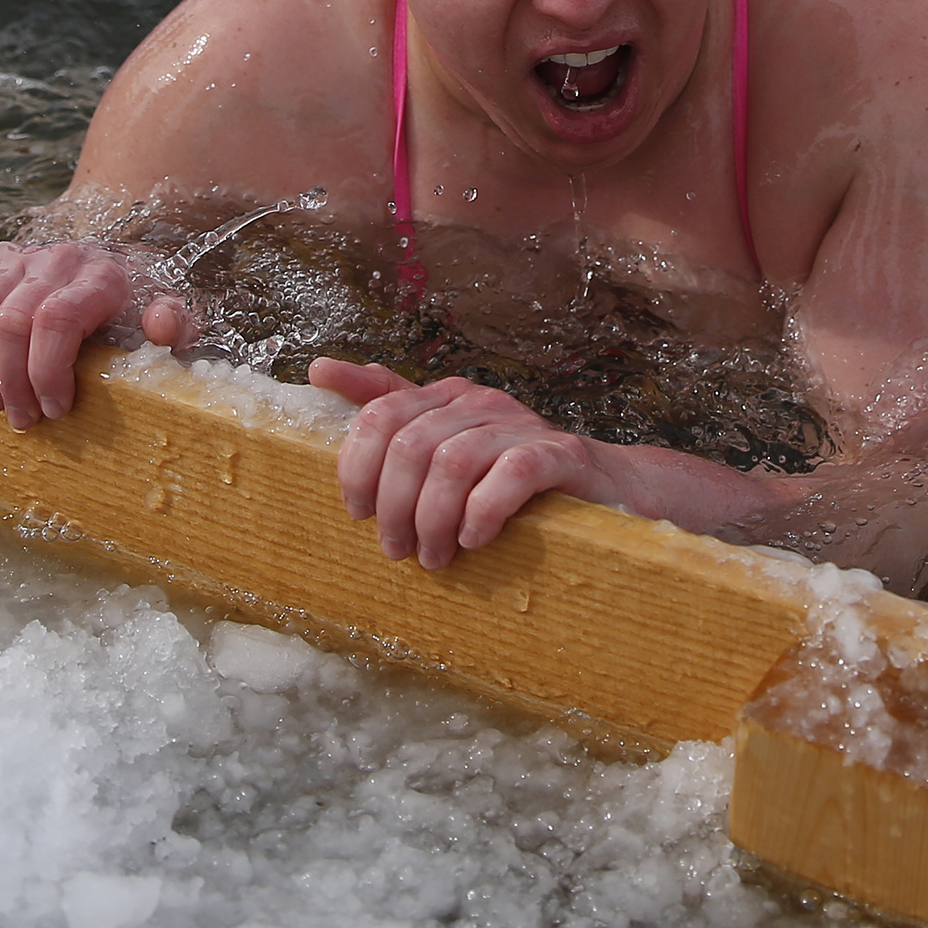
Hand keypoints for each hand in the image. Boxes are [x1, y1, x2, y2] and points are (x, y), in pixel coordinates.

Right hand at [0, 241, 189, 429]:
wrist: (115, 259)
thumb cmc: (137, 301)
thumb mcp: (167, 314)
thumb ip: (175, 323)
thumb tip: (162, 325)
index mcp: (100, 277)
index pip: (57, 320)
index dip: (47, 371)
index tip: (56, 408)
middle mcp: (56, 260)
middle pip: (12, 321)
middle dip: (12, 380)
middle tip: (23, 419)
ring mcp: (20, 257)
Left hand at [310, 359, 623, 567]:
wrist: (608, 489)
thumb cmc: (514, 477)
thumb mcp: (444, 444)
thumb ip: (388, 409)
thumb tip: (319, 369)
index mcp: (446, 397)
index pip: (380, 412)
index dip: (357, 466)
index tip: (357, 511)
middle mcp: (481, 402)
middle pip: (410, 444)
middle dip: (394, 506)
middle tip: (397, 550)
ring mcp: (523, 426)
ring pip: (453, 462)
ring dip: (434, 520)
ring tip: (435, 557)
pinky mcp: (562, 455)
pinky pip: (512, 475)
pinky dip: (484, 512)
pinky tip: (476, 540)